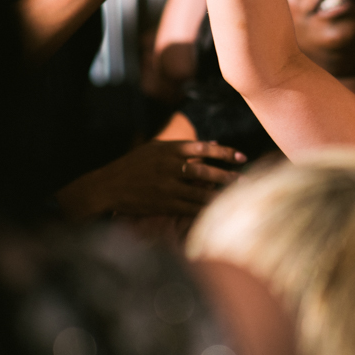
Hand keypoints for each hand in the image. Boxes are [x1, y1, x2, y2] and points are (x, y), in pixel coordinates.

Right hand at [56, 140, 245, 220]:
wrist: (108, 186)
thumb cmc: (134, 165)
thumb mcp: (156, 148)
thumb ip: (184, 146)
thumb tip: (214, 143)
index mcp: (169, 150)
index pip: (203, 149)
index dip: (225, 153)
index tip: (242, 157)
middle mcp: (169, 167)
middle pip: (204, 171)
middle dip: (227, 175)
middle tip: (246, 179)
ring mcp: (166, 186)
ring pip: (199, 191)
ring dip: (220, 194)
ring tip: (238, 196)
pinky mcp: (163, 203)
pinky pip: (189, 207)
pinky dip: (205, 209)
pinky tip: (219, 211)